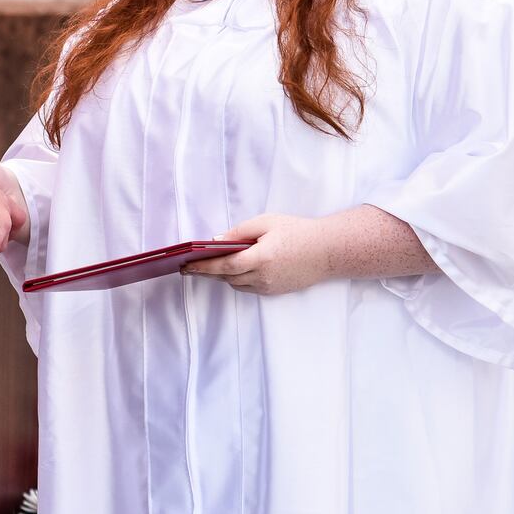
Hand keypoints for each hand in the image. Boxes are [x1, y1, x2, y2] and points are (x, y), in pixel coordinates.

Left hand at [181, 213, 333, 295]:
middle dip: (206, 272)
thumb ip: (239, 232)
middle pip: (226, 277)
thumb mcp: (266, 223)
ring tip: (207, 266)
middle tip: (188, 267)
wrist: (329, 251)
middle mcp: (263, 277)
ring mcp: (269, 287)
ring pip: (236, 284)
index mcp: (260, 258)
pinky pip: (249, 287)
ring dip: (221, 275)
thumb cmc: (298, 232)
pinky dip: (237, 279)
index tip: (185, 265)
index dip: (202, 267)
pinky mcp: (275, 291)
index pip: (224, 266)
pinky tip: (231, 270)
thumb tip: (215, 241)